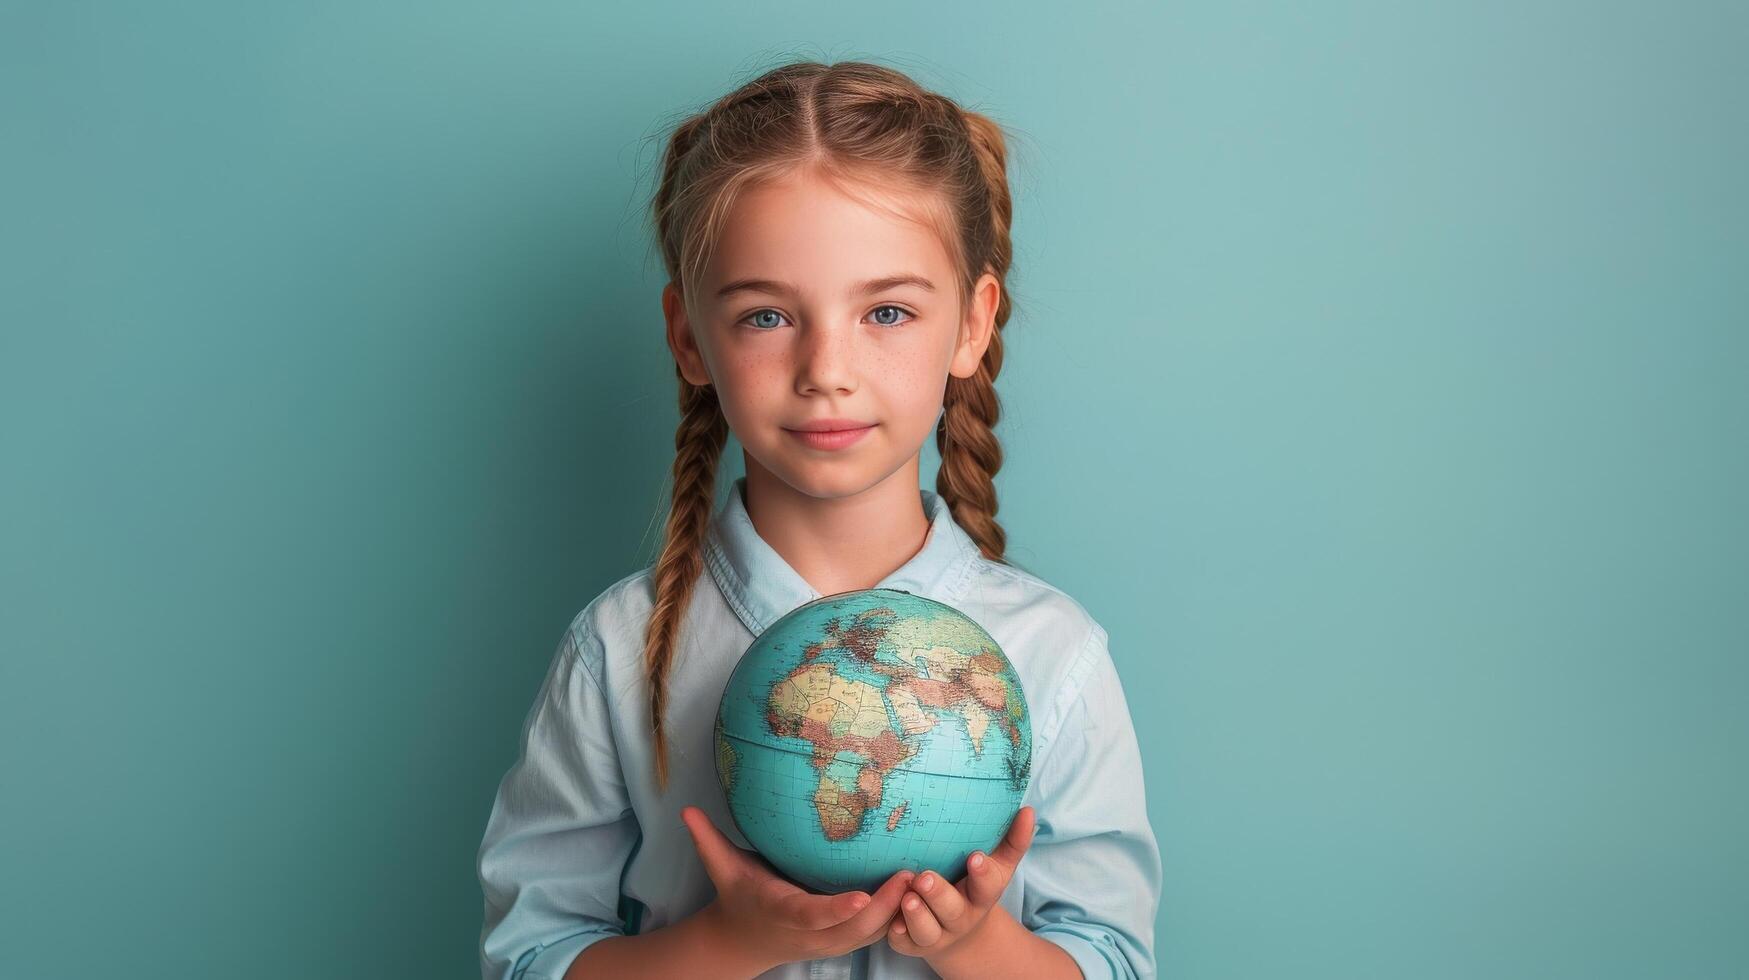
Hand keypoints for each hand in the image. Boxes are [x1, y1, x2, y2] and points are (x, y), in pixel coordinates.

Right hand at [681, 805, 915, 971]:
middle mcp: (809, 933)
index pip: (811, 916)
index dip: (836, 910)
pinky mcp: (842, 941)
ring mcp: (828, 942)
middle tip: (911, 874)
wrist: (742, 942)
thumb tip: (687, 811)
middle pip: (853, 930)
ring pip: (870, 936)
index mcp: (782, 911)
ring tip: (923, 879)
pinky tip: (918, 893)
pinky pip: (874, 934)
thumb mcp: (721, 869)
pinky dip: (896, 918)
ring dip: (897, 912)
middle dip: (884, 907)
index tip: (861, 898)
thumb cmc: (737, 897)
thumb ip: (707, 839)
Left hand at [886, 805, 1036, 960]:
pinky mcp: (911, 943)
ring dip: (916, 914)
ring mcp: (935, 933)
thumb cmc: (975, 886)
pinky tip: (891, 919)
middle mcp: (960, 917)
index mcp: (982, 896)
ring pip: (926, 929)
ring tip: (908, 896)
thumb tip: (1028, 811)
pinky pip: (902, 941)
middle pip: (951, 910)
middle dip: (938, 894)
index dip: (982, 874)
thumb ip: (1013, 841)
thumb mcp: (998, 866)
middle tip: (925, 877)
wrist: (959, 933)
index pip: (987, 886)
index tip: (976, 857)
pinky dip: (897, 932)